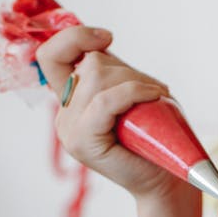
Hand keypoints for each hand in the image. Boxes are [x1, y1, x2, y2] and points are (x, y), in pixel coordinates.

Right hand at [36, 26, 188, 200]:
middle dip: (128, 71)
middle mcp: (64, 114)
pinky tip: (155, 97)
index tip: (107, 38)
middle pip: (89, 64)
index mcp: (71, 101)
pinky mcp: (82, 142)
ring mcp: (69, 130)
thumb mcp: (132, 92)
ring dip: (135, 82)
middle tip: (153, 92)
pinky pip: (105, 101)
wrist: (166, 179)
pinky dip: (134, 92)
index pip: (51, 56)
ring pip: (97, 78)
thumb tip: (101, 42)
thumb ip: (112, 71)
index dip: (74, 37)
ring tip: (156, 99)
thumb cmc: (157, 136)